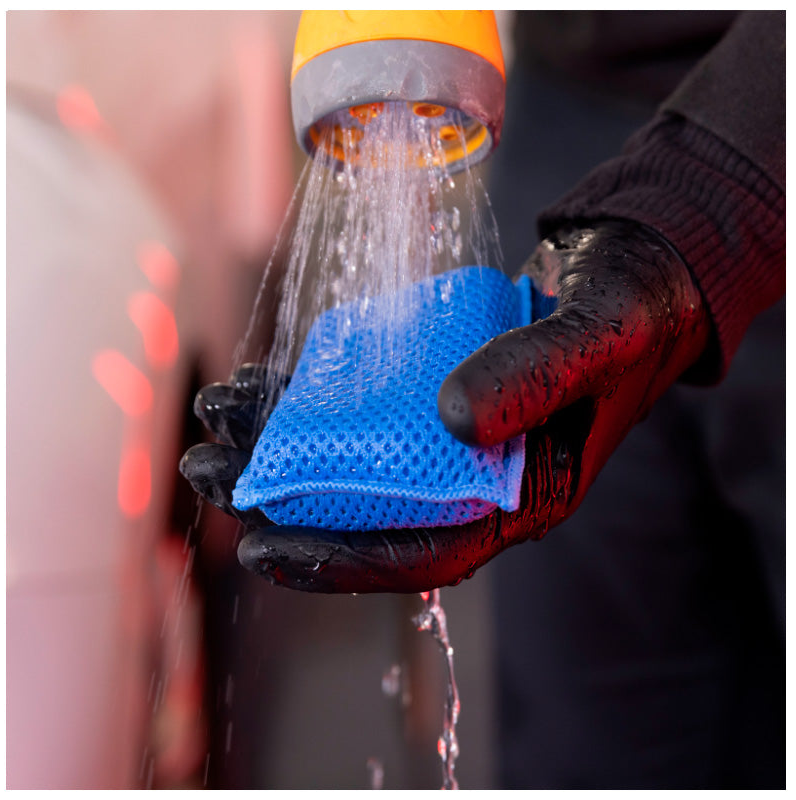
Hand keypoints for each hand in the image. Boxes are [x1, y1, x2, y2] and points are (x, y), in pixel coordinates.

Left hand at [180, 220, 708, 592]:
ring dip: (280, 441)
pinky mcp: (434, 394)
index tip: (260, 545)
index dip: (341, 559)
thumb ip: (534, 377)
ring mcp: (452, 438)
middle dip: (282, 495)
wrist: (635, 279)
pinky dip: (311, 397)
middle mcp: (478, 478)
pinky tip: (261, 381)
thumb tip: (453, 419)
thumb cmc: (629, 317)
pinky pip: (365, 408)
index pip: (426, 550)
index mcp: (523, 495)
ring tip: (214, 415)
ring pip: (354, 456)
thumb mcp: (593, 342)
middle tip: (202, 470)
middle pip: (370, 507)